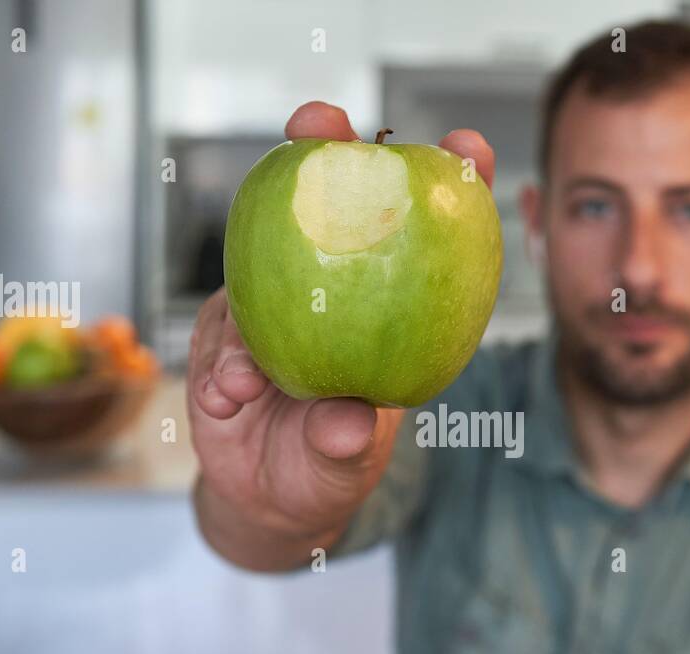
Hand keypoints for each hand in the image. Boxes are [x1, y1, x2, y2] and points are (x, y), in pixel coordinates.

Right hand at [187, 102, 494, 564]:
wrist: (266, 495)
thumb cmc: (328, 464)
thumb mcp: (348, 464)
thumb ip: (345, 446)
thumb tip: (347, 426)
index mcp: (382, 309)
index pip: (423, 236)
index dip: (451, 184)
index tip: (469, 146)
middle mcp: (327, 291)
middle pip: (328, 205)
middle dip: (323, 150)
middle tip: (319, 122)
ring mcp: (270, 306)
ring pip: (262, 263)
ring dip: (263, 260)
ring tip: (274, 300)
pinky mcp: (221, 335)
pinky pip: (220, 340)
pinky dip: (225, 365)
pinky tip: (232, 393)